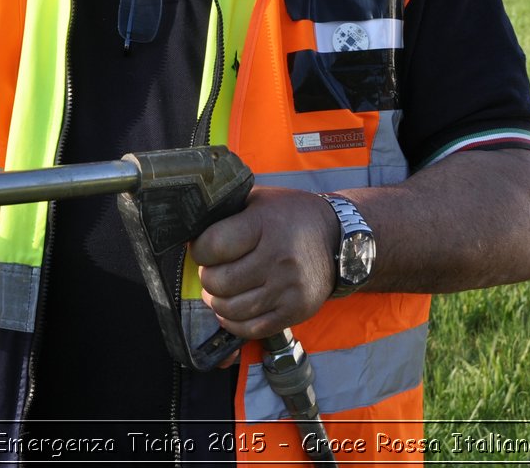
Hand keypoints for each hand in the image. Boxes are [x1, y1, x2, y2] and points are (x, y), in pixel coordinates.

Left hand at [190, 187, 338, 341]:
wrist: (339, 240)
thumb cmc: (291, 216)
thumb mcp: (259, 200)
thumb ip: (228, 212)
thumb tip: (190, 228)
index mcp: (265, 224)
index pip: (214, 246)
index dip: (199, 249)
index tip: (202, 248)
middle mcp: (278, 258)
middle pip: (220, 282)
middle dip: (207, 277)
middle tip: (212, 270)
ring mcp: (288, 288)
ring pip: (232, 309)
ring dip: (216, 302)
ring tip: (219, 290)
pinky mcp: (296, 311)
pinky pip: (252, 329)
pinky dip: (233, 322)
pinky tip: (231, 310)